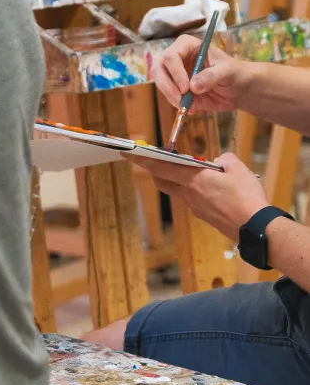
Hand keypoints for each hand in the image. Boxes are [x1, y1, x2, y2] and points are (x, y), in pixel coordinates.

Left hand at [132, 151, 268, 241]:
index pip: (161, 167)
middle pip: (163, 181)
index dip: (143, 160)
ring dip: (177, 181)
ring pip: (179, 191)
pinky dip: (194, 192)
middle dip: (155, 171)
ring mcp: (196, 208)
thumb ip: (225, 160)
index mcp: (193, 180)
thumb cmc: (246, 197)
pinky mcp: (205, 217)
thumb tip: (220, 161)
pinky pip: (193, 201)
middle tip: (153, 162)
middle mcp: (189, 194)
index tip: (127, 154)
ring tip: (188, 173)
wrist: (256, 229)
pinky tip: (209, 189)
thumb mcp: (238, 169)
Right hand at [150, 34, 249, 114]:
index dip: (175, 72)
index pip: (171, 56)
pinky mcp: (176, 88)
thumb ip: (211, 76)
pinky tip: (192, 109)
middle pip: (158, 69)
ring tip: (190, 107)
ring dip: (172, 97)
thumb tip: (193, 87)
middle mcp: (177, 58)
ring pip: (161, 83)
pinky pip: (169, 96)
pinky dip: (177, 104)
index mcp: (187, 46)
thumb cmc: (235, 73)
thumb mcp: (228, 71)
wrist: (239, 89)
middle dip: (168, 87)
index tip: (186, 88)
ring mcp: (175, 74)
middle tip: (181, 101)